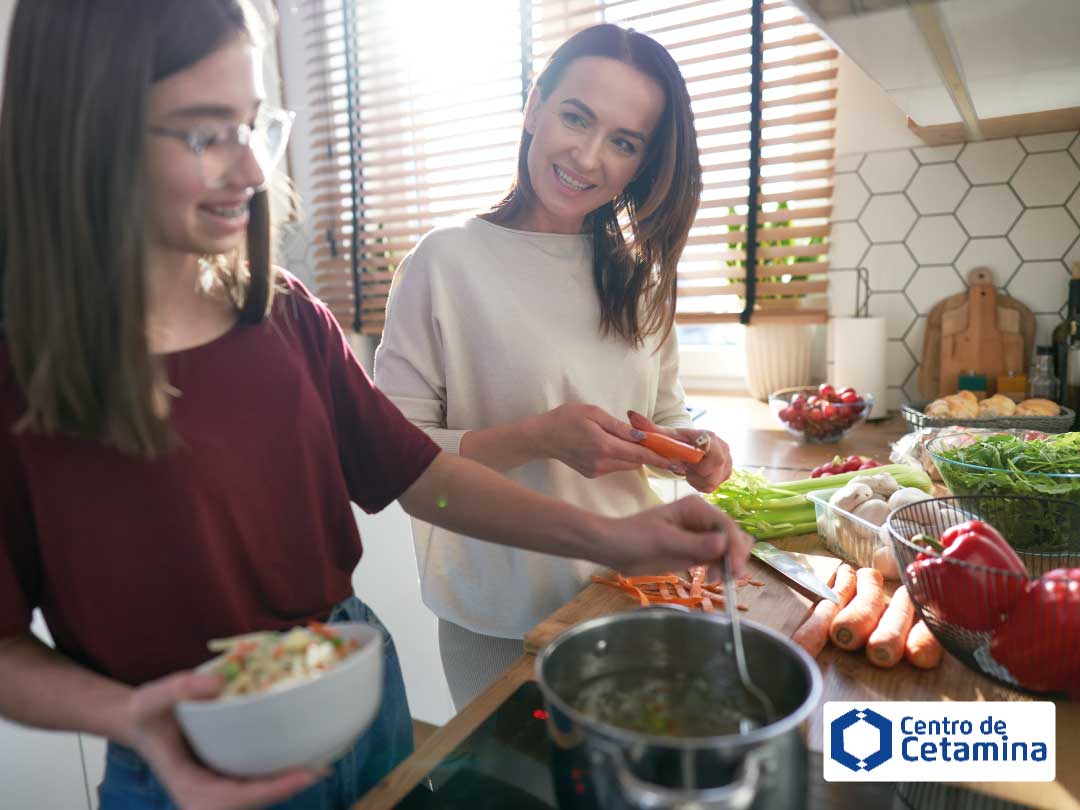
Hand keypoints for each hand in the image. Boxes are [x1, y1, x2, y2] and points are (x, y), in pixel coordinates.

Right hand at [126, 671, 318, 809]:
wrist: (143, 721)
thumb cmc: (148, 713)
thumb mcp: (151, 698)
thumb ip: (177, 689)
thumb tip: (216, 683)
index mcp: (191, 790)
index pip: (237, 799)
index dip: (272, 790)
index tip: (304, 776)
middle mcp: (208, 797)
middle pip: (255, 801)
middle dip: (288, 788)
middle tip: (323, 767)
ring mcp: (220, 789)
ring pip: (260, 793)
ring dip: (289, 780)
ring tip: (322, 760)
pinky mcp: (228, 777)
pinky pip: (257, 780)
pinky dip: (279, 769)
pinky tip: (305, 752)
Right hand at [535, 404, 675, 477]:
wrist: (541, 437)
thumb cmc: (566, 419)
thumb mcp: (594, 413)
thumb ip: (619, 427)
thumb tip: (642, 436)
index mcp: (603, 446)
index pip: (640, 454)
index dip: (661, 458)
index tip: (679, 461)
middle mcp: (602, 462)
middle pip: (636, 461)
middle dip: (650, 454)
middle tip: (664, 445)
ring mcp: (597, 470)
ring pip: (627, 464)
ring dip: (635, 455)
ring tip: (640, 442)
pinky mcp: (593, 473)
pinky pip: (615, 466)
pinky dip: (621, 457)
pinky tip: (616, 446)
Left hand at [605, 495, 752, 576]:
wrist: (614, 548)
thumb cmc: (633, 536)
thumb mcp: (663, 540)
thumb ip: (694, 543)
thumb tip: (723, 543)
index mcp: (696, 508)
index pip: (726, 525)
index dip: (734, 546)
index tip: (733, 568)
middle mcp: (702, 519)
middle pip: (732, 536)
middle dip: (735, 555)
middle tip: (728, 576)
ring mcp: (700, 536)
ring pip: (728, 549)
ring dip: (729, 564)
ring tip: (716, 580)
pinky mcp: (696, 552)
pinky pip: (717, 560)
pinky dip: (720, 569)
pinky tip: (711, 579)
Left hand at [627, 410, 732, 492]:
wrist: (686, 447)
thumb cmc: (673, 442)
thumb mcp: (661, 436)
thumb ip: (647, 428)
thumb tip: (631, 414)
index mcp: (707, 436)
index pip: (713, 450)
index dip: (701, 462)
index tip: (685, 464)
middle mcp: (722, 446)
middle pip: (715, 469)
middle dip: (696, 473)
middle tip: (684, 468)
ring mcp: (727, 460)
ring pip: (713, 480)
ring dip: (697, 479)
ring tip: (688, 470)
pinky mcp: (727, 472)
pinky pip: (713, 486)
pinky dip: (701, 484)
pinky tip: (693, 475)